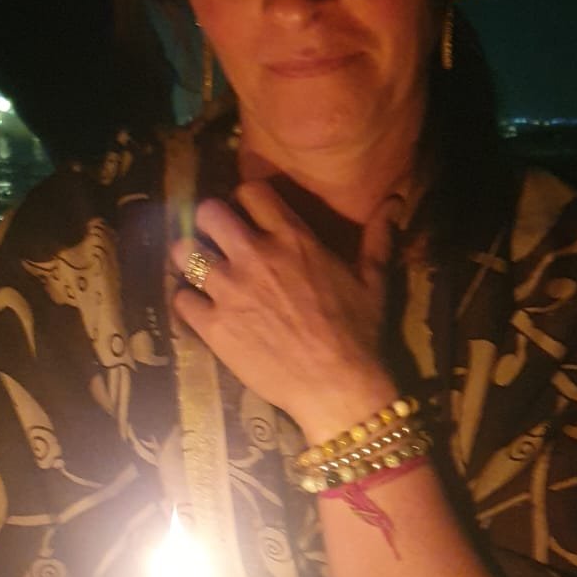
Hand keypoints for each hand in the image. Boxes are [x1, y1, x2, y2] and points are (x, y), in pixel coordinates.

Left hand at [169, 180, 400, 440]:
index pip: (251, 190)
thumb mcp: (374, 280)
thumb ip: (377, 236)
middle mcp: (255, 256)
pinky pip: (180, 298)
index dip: (245, 199)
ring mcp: (230, 290)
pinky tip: (199, 309)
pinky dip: (186, 302)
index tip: (248, 215)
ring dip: (189, 258)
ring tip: (198, 271)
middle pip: (208, 212)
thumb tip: (396, 200)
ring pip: (184, 252)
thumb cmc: (359, 333)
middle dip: (208, 222)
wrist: (337, 387)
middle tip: (215, 239)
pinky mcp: (213, 325)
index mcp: (293, 238)